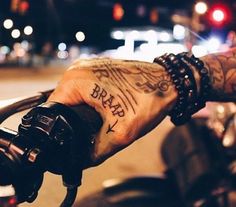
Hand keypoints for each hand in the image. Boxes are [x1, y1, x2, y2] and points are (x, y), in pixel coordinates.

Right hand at [48, 58, 176, 165]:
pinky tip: (104, 108)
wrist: (168, 83)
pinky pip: (85, 87)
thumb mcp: (121, 133)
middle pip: (63, 102)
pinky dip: (90, 100)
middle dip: (72, 119)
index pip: (53, 108)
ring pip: (74, 95)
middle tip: (90, 129)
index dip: (60, 127)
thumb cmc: (147, 99)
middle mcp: (79, 69)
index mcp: (77, 80)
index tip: (70, 137)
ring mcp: (89, 66)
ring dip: (82, 110)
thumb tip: (82, 161)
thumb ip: (96, 151)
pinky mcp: (99, 68)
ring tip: (99, 119)